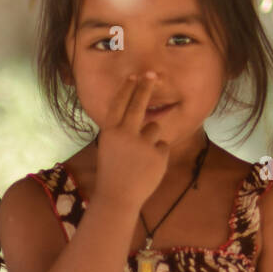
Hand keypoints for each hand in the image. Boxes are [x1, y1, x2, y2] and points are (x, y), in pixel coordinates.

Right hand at [95, 72, 171, 209]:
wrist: (118, 198)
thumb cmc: (112, 174)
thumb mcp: (110, 149)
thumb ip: (123, 132)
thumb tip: (141, 115)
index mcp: (110, 132)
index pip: (120, 103)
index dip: (127, 89)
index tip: (134, 76)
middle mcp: (126, 134)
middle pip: (139, 104)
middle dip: (145, 86)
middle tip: (152, 74)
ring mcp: (143, 144)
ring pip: (154, 128)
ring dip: (150, 139)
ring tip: (140, 159)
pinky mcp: (159, 154)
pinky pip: (162, 146)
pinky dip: (157, 156)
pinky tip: (147, 168)